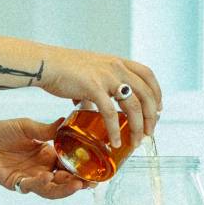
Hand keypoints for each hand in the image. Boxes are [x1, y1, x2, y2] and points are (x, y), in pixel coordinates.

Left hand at [0, 119, 88, 199]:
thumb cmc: (1, 132)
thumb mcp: (27, 127)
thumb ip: (47, 130)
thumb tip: (66, 121)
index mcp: (47, 155)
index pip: (69, 163)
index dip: (82, 167)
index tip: (97, 167)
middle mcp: (41, 168)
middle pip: (64, 180)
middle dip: (79, 183)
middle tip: (92, 182)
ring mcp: (30, 178)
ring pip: (52, 189)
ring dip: (65, 188)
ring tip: (76, 183)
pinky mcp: (17, 183)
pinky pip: (32, 187)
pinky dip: (41, 183)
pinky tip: (47, 176)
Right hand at [35, 48, 160, 148]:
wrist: (44, 63)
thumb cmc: (63, 69)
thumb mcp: (89, 72)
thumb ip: (96, 87)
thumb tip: (91, 106)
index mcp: (117, 62)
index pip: (147, 75)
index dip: (157, 92)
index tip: (158, 108)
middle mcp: (116, 67)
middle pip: (146, 93)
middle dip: (152, 116)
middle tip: (149, 132)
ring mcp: (106, 76)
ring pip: (133, 105)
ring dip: (138, 126)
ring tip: (136, 142)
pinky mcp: (93, 87)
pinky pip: (110, 113)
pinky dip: (115, 130)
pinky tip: (116, 142)